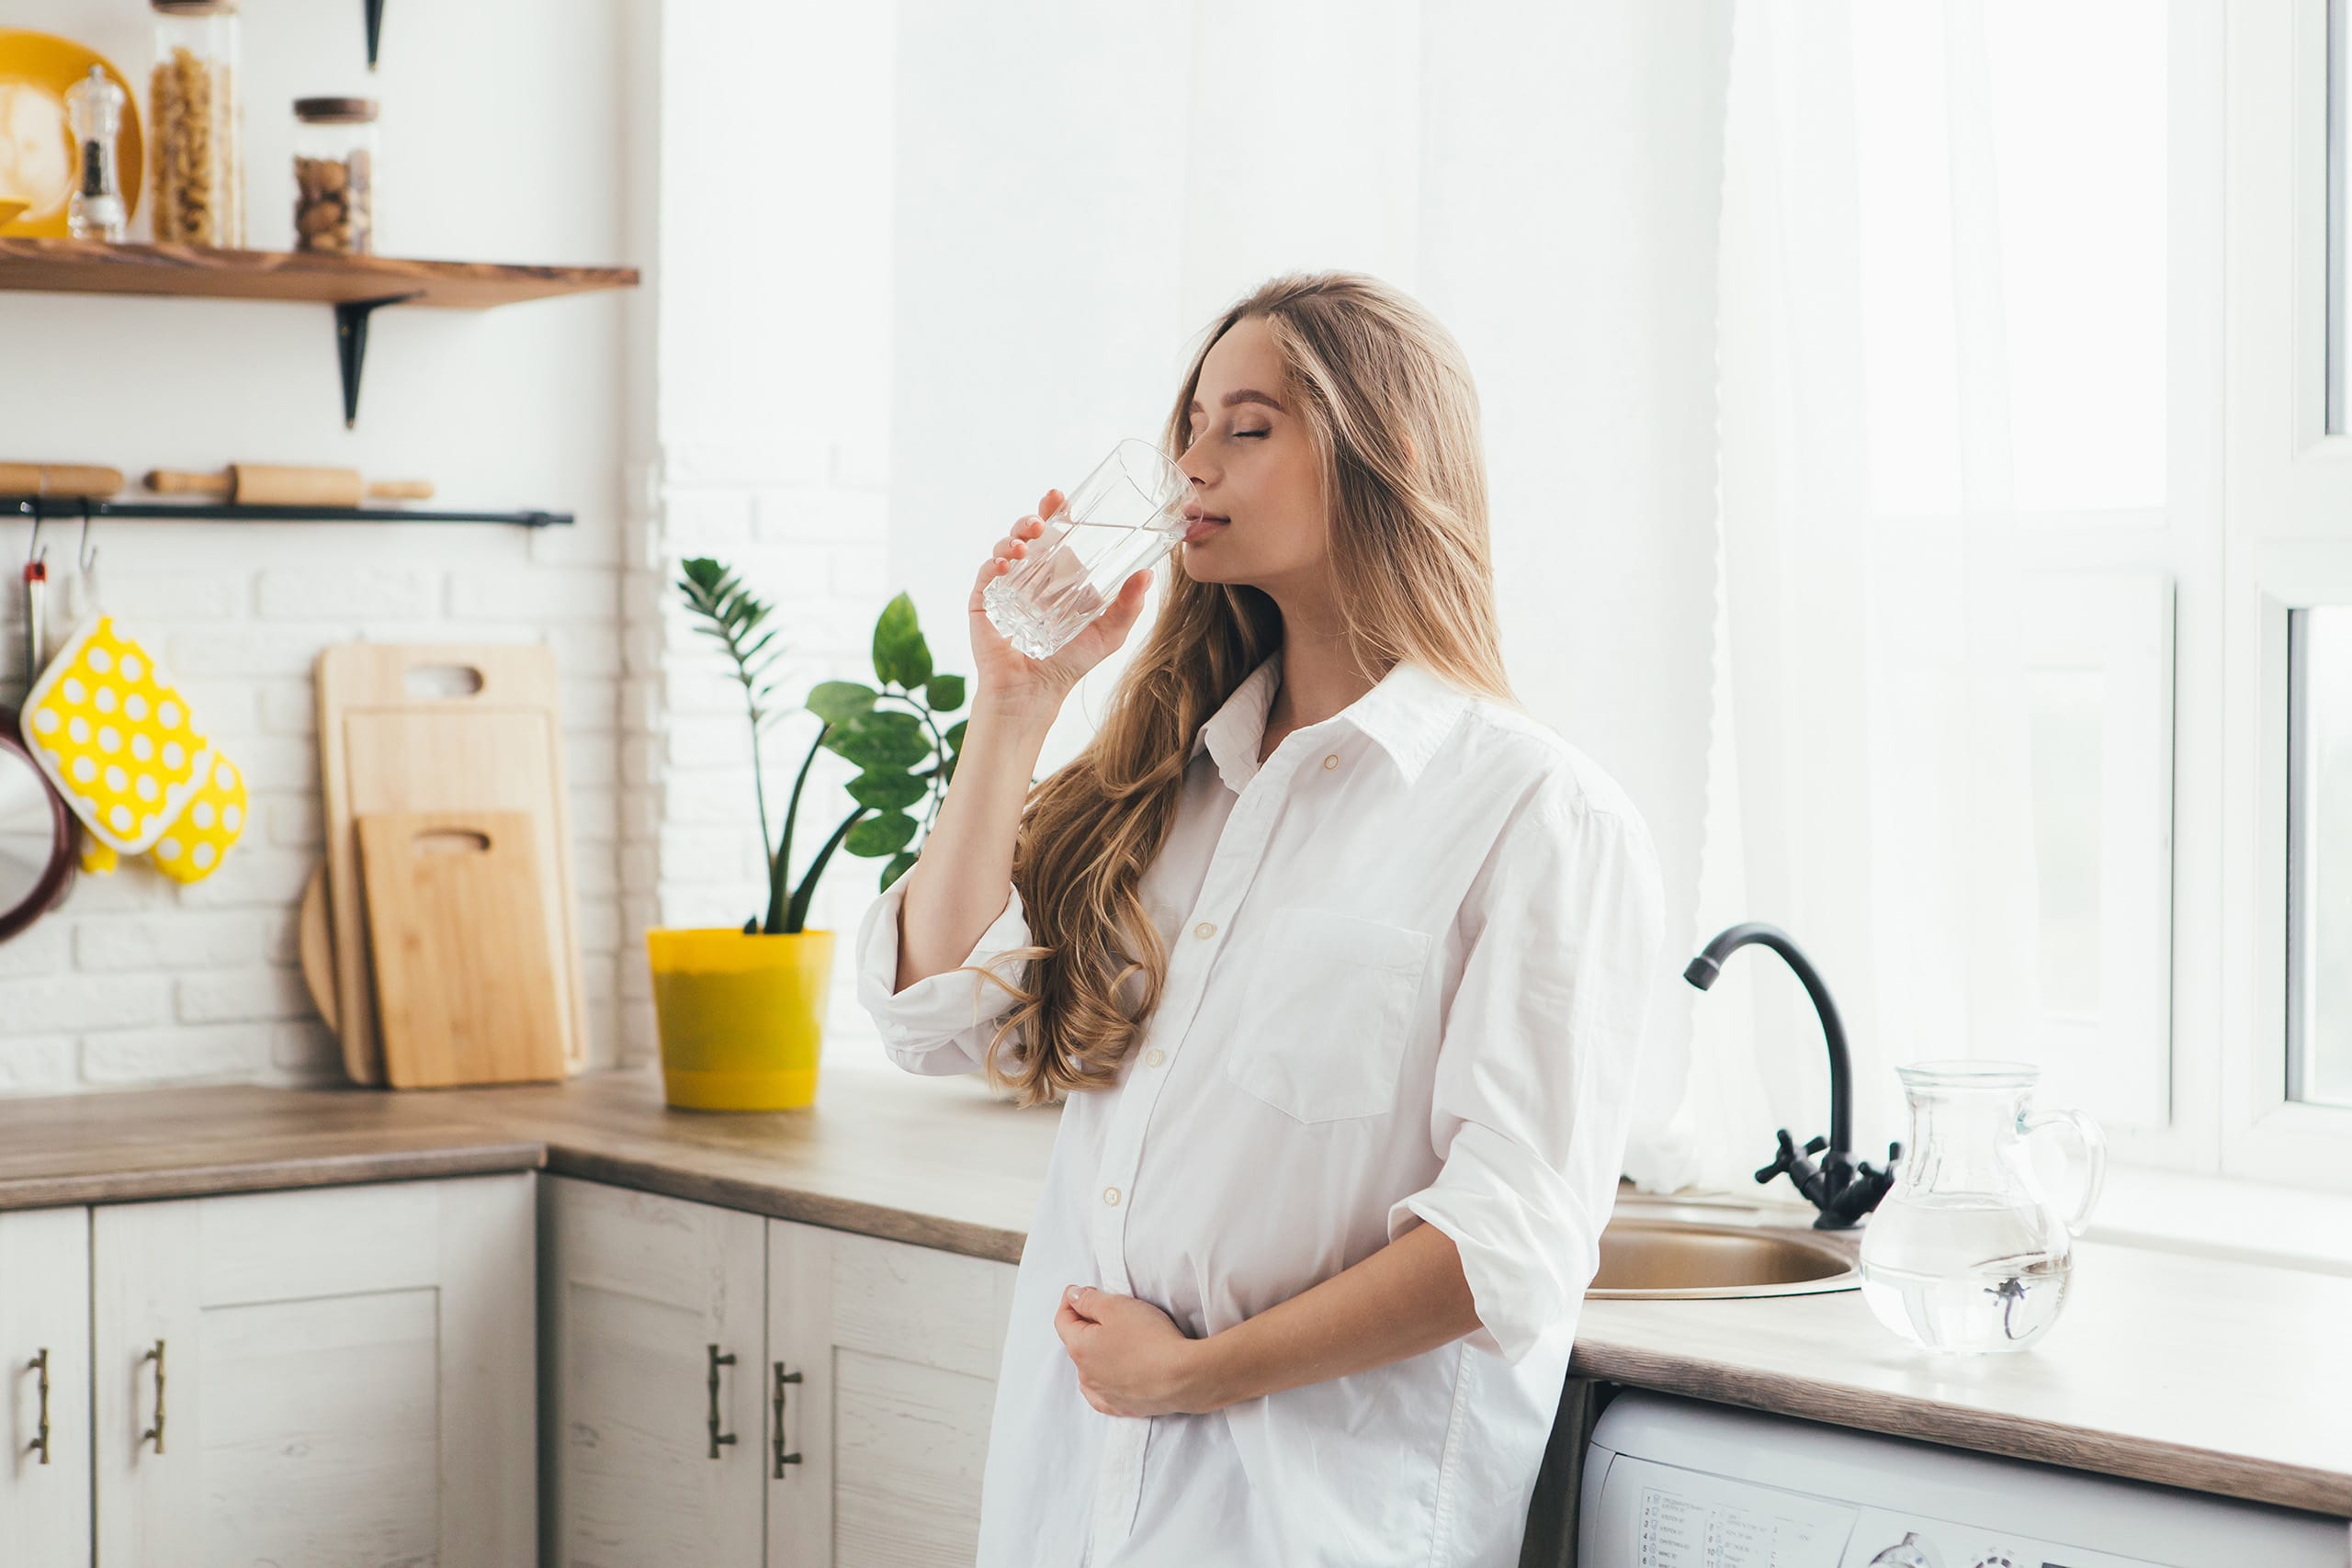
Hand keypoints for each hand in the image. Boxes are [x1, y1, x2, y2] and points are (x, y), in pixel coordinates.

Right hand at [967, 487, 1154, 732]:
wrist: (1035, 692)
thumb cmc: (1071, 662)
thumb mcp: (1109, 633)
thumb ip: (1128, 606)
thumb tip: (1148, 574)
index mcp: (1057, 575)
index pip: (1055, 534)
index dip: (1054, 512)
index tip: (1059, 498)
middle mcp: (1030, 576)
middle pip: (1026, 534)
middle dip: (1030, 520)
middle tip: (1041, 522)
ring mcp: (1005, 588)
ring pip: (1003, 549)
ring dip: (1012, 540)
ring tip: (1024, 548)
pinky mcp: (984, 603)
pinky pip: (985, 576)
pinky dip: (992, 565)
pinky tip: (1003, 566)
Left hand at [1053, 1284, 1211, 1417]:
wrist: (1182, 1377)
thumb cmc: (1149, 1339)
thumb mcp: (1116, 1306)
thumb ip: (1088, 1299)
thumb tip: (1072, 1297)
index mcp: (1079, 1347)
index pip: (1063, 1320)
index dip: (1071, 1300)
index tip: (1082, 1291)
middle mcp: (1085, 1374)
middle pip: (1077, 1342)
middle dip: (1087, 1324)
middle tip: (1108, 1310)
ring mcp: (1103, 1393)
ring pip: (1090, 1368)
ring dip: (1098, 1351)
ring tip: (1118, 1339)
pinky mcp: (1122, 1407)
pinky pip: (1103, 1394)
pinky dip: (1104, 1381)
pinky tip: (1112, 1374)